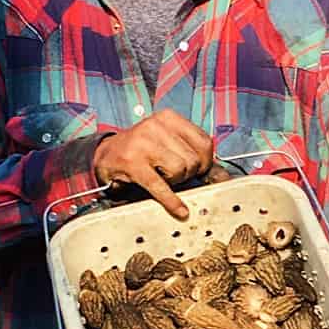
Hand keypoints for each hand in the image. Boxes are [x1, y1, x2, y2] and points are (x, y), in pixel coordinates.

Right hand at [94, 110, 214, 219]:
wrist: (106, 155)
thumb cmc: (142, 150)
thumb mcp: (167, 143)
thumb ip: (192, 154)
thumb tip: (222, 177)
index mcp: (168, 118)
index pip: (204, 142)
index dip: (205, 162)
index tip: (197, 169)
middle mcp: (155, 127)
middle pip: (193, 159)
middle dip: (187, 173)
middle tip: (172, 174)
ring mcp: (143, 144)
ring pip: (180, 171)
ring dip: (174, 181)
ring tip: (161, 177)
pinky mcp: (133, 165)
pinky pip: (160, 186)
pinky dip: (172, 201)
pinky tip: (179, 210)